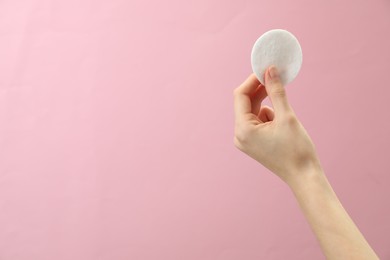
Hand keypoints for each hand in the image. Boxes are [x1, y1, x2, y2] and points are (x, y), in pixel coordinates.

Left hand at [233, 66, 320, 183]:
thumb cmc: (297, 150)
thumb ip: (276, 91)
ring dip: (268, 105)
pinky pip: (257, 122)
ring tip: (285, 116)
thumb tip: (270, 71)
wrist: (304, 176)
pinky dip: (269, 117)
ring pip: (253, 112)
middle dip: (260, 91)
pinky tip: (283, 127)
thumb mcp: (287, 116)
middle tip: (276, 78)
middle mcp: (239, 135)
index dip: (253, 80)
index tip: (267, 69)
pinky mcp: (253, 143)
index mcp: (243, 129)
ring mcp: (245, 141)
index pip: (241, 96)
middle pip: (245, 103)